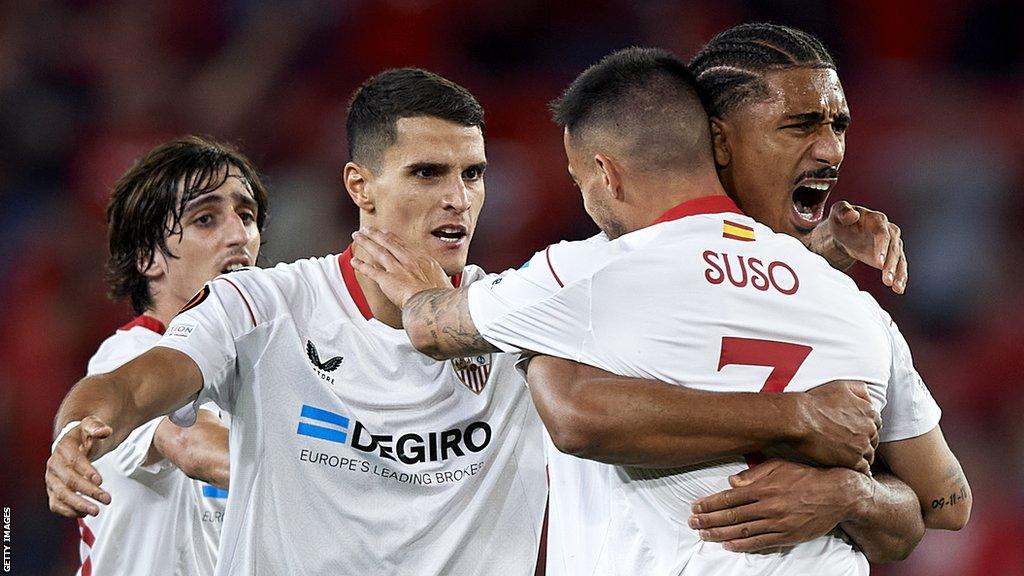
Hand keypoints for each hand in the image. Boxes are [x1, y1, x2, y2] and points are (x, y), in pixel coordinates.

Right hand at [45, 417, 112, 516]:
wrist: (70, 444)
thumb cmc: (83, 435)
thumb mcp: (90, 425)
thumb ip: (97, 426)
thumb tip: (104, 431)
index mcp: (63, 447)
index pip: (74, 461)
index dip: (87, 471)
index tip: (100, 480)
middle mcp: (54, 464)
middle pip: (68, 481)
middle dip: (88, 492)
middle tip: (106, 499)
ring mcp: (52, 479)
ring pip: (61, 495)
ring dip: (78, 505)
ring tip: (96, 511)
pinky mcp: (53, 490)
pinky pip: (56, 504)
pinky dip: (68, 511)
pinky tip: (84, 514)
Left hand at [351, 227, 451, 306]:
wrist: (435, 302)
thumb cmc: (441, 295)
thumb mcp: (443, 281)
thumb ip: (435, 278)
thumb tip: (436, 282)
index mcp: (422, 259)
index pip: (403, 245)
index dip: (392, 238)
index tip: (385, 233)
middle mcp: (408, 260)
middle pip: (389, 243)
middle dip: (376, 235)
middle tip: (367, 229)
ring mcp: (398, 269)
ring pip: (378, 251)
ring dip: (366, 242)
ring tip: (357, 236)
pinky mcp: (388, 280)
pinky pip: (371, 271)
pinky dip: (361, 265)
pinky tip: (354, 261)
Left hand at [689, 459, 867, 551]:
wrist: (837, 494)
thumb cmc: (806, 477)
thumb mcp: (778, 466)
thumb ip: (753, 474)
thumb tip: (731, 482)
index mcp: (763, 487)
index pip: (729, 498)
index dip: (710, 504)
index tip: (695, 508)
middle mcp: (768, 506)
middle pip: (731, 515)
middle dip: (709, 520)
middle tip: (692, 524)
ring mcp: (777, 522)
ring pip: (742, 530)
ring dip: (720, 533)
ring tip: (704, 535)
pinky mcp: (787, 535)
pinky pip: (760, 542)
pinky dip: (742, 545)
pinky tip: (728, 545)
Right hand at [791, 380, 879, 473]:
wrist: (798, 418)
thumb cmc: (816, 401)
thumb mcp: (841, 385)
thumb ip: (860, 389)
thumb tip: (869, 397)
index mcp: (869, 411)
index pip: (876, 423)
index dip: (865, 427)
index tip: (855, 431)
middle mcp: (869, 429)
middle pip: (873, 440)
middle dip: (864, 442)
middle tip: (849, 444)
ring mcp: (861, 445)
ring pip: (869, 455)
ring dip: (861, 456)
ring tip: (847, 456)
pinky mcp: (852, 460)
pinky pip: (863, 469)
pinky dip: (859, 469)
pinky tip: (851, 468)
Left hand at [821, 201, 906, 293]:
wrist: (844, 232)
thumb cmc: (841, 220)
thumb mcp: (837, 212)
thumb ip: (843, 211)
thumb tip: (853, 215)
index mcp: (877, 220)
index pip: (883, 234)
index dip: (882, 247)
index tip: (878, 262)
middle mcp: (889, 231)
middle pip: (894, 248)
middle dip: (891, 265)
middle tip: (887, 279)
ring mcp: (892, 245)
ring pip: (899, 259)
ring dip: (899, 273)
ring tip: (896, 287)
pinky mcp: (891, 257)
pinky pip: (899, 267)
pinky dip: (900, 277)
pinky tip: (899, 289)